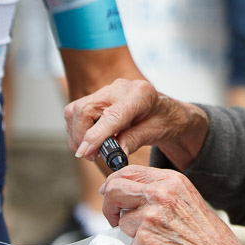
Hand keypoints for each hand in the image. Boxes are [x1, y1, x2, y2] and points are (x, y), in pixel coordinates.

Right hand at [65, 78, 206, 167]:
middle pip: (84, 109)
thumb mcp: (155, 133)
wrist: (169, 114)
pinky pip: (78, 113)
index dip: (94, 136)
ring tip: (93, 151)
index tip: (84, 153)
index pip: (110, 116)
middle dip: (81, 136)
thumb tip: (113, 154)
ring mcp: (107, 91)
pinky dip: (79, 131)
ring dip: (78, 134)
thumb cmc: (166, 121)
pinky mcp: (99, 99)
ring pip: (76, 110)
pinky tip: (93, 142)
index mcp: (139, 94)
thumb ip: (133, 141)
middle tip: (91, 156)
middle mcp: (119, 88)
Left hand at [101, 165, 244, 244]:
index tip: (108, 191)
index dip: (112, 182)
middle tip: (113, 216)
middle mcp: (159, 195)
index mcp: (170, 180)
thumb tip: (123, 187)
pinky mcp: (144, 241)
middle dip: (109, 204)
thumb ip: (158, 188)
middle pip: (114, 190)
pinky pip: (130, 243)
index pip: (128, 171)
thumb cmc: (204, 231)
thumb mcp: (185, 196)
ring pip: (121, 221)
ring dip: (131, 231)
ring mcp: (150, 218)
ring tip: (156, 237)